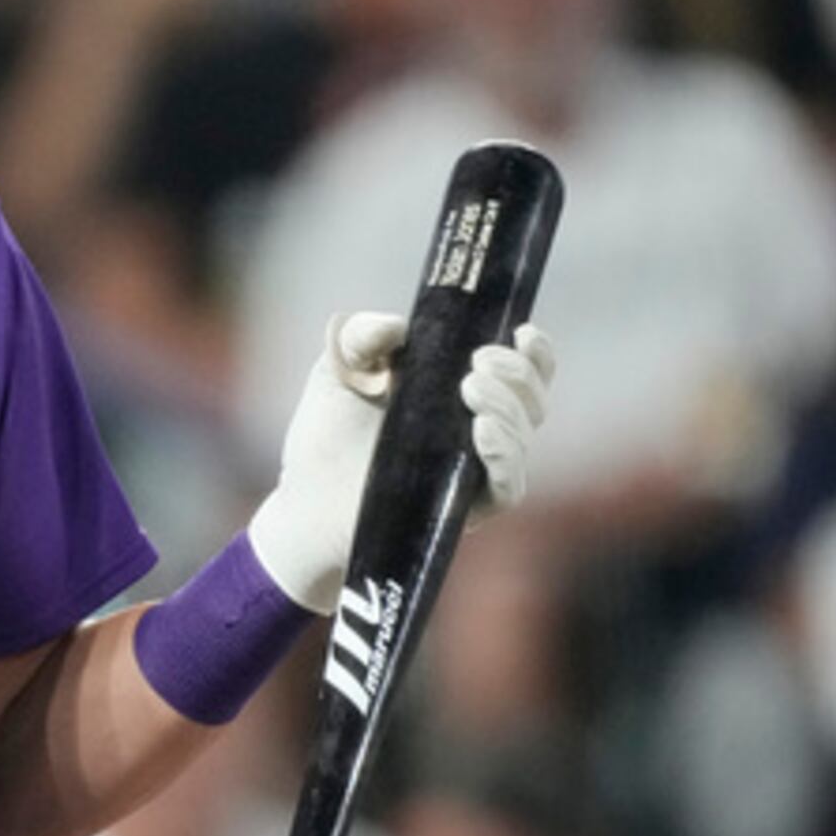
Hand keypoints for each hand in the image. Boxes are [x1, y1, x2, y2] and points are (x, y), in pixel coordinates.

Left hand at [245, 309, 560, 610]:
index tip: (522, 332)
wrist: (300, 500)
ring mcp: (472, 472)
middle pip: (531, 401)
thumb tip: (397, 326)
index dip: (535, 353)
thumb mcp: (338, 370)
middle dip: (517, 375)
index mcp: (459, 392)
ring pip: (523, 438)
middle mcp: (477, 432)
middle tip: (479, 364)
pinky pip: (508, 488)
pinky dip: (505, 458)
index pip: (521, 371)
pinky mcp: (464, 510)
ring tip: (471, 388)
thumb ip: (361, 335)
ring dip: (508, 408)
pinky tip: (482, 433)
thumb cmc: (326, 434)